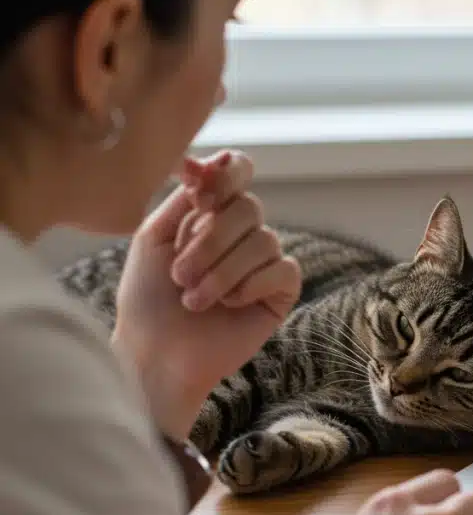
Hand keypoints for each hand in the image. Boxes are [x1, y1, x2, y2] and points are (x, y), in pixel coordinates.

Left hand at [112, 150, 300, 440]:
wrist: (157, 353)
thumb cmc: (147, 299)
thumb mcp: (153, 237)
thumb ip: (183, 198)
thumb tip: (205, 161)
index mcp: (210, 213)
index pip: (237, 171)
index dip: (226, 175)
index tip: (199, 193)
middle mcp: (241, 232)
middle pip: (249, 207)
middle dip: (210, 242)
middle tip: (180, 275)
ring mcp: (263, 261)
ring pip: (264, 241)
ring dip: (222, 272)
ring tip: (194, 299)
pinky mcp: (281, 290)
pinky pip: (282, 269)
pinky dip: (251, 286)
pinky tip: (230, 305)